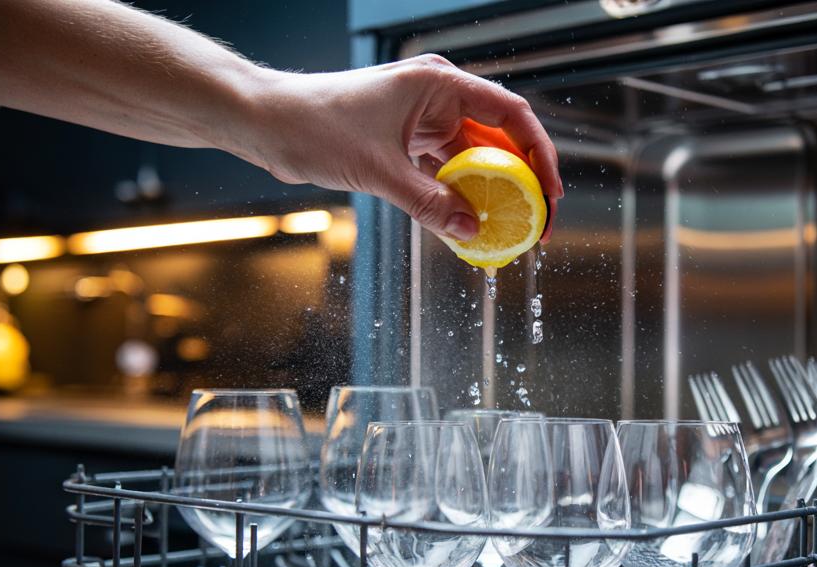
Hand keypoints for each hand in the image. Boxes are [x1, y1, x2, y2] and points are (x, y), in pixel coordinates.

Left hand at [226, 55, 562, 242]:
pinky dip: (458, 195)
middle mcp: (437, 96)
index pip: (511, 115)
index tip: (550, 193)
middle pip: (498, 139)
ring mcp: (422, 118)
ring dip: (489, 192)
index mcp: (439, 84)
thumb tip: (471, 231)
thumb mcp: (378, 172)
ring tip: (507, 229)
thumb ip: (428, 204)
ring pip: (473, 158)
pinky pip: (445, 169)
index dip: (540, 154)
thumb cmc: (315, 126)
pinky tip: (468, 223)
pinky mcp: (406, 139)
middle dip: (520, 181)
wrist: (266, 122)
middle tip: (535, 222)